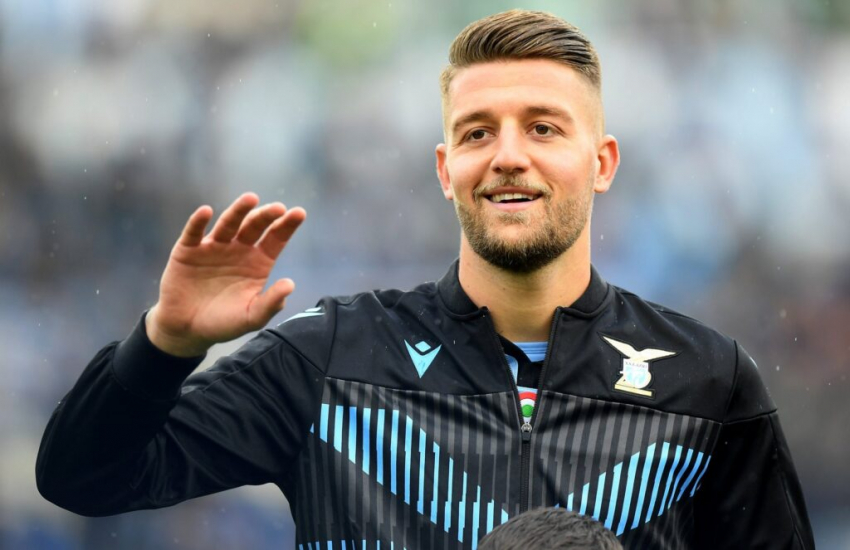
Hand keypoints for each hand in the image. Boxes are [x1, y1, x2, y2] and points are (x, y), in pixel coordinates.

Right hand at [146, 193, 305, 356]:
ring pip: (228, 224)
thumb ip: (270, 303)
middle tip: (278, 208)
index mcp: (258, 262)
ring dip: (238, 210)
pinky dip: (198, 221)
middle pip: (254, 226)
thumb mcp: (252, 317)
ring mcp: (214, 247)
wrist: (188, 330)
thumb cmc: (224, 323)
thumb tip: (290, 285)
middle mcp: (239, 249)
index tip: (299, 212)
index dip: (287, 225)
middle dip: (266, 216)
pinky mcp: (188, 250)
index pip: (276, 238)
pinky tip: (206, 211)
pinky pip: (193, 233)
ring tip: (251, 199)